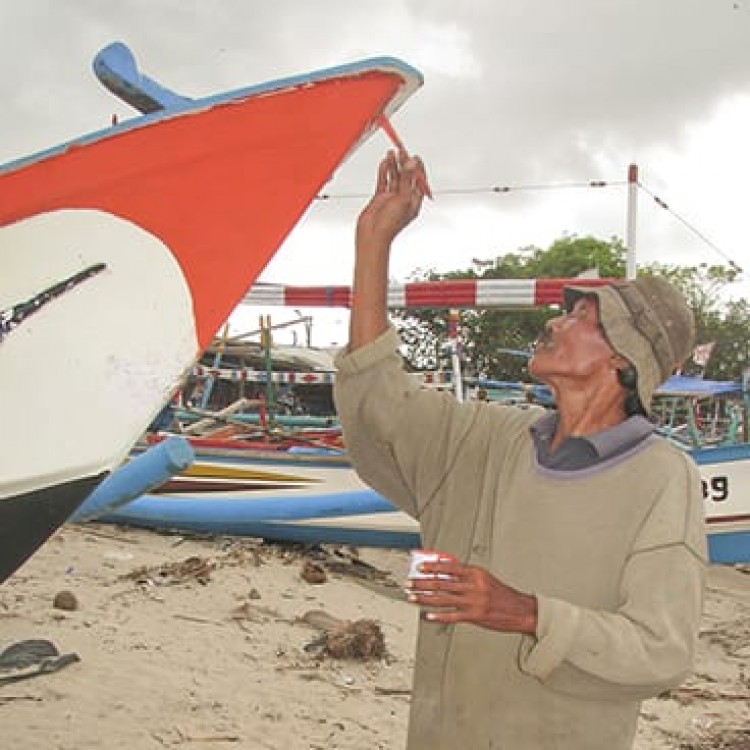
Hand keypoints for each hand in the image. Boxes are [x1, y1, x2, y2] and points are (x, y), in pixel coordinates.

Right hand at [355, 150, 427, 250]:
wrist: (372, 235)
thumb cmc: (389, 226)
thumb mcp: (403, 199)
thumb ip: (407, 180)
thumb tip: (412, 163)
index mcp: (414, 201)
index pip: (418, 180)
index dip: (417, 168)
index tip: (415, 156)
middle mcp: (403, 198)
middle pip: (406, 176)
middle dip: (404, 163)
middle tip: (401, 151)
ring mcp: (391, 198)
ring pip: (394, 177)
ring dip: (393, 165)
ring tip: (392, 153)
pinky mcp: (380, 198)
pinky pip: (383, 181)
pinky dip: (383, 172)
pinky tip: (384, 163)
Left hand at [406, 558, 537, 634]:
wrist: (520, 610)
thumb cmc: (502, 594)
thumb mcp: (484, 578)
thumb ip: (466, 575)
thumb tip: (444, 572)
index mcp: (475, 573)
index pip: (449, 567)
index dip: (432, 567)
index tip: (420, 567)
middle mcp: (473, 586)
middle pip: (442, 583)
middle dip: (422, 583)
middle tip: (409, 583)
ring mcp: (473, 602)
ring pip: (443, 598)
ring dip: (425, 598)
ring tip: (412, 597)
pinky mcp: (474, 616)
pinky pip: (452, 615)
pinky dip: (438, 616)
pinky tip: (428, 616)